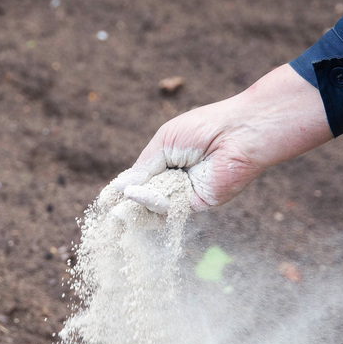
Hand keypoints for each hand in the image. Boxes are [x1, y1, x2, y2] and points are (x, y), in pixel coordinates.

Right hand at [112, 64, 331, 211]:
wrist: (238, 134)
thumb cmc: (204, 129)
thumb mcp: (164, 143)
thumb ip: (143, 168)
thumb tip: (120, 188)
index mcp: (166, 162)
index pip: (139, 182)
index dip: (122, 190)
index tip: (104, 199)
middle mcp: (174, 181)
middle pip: (144, 200)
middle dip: (125, 208)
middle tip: (106, 215)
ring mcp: (184, 195)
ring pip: (153, 209)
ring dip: (133, 211)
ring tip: (115, 213)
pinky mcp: (196, 205)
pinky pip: (168, 210)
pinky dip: (151, 204)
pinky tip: (135, 196)